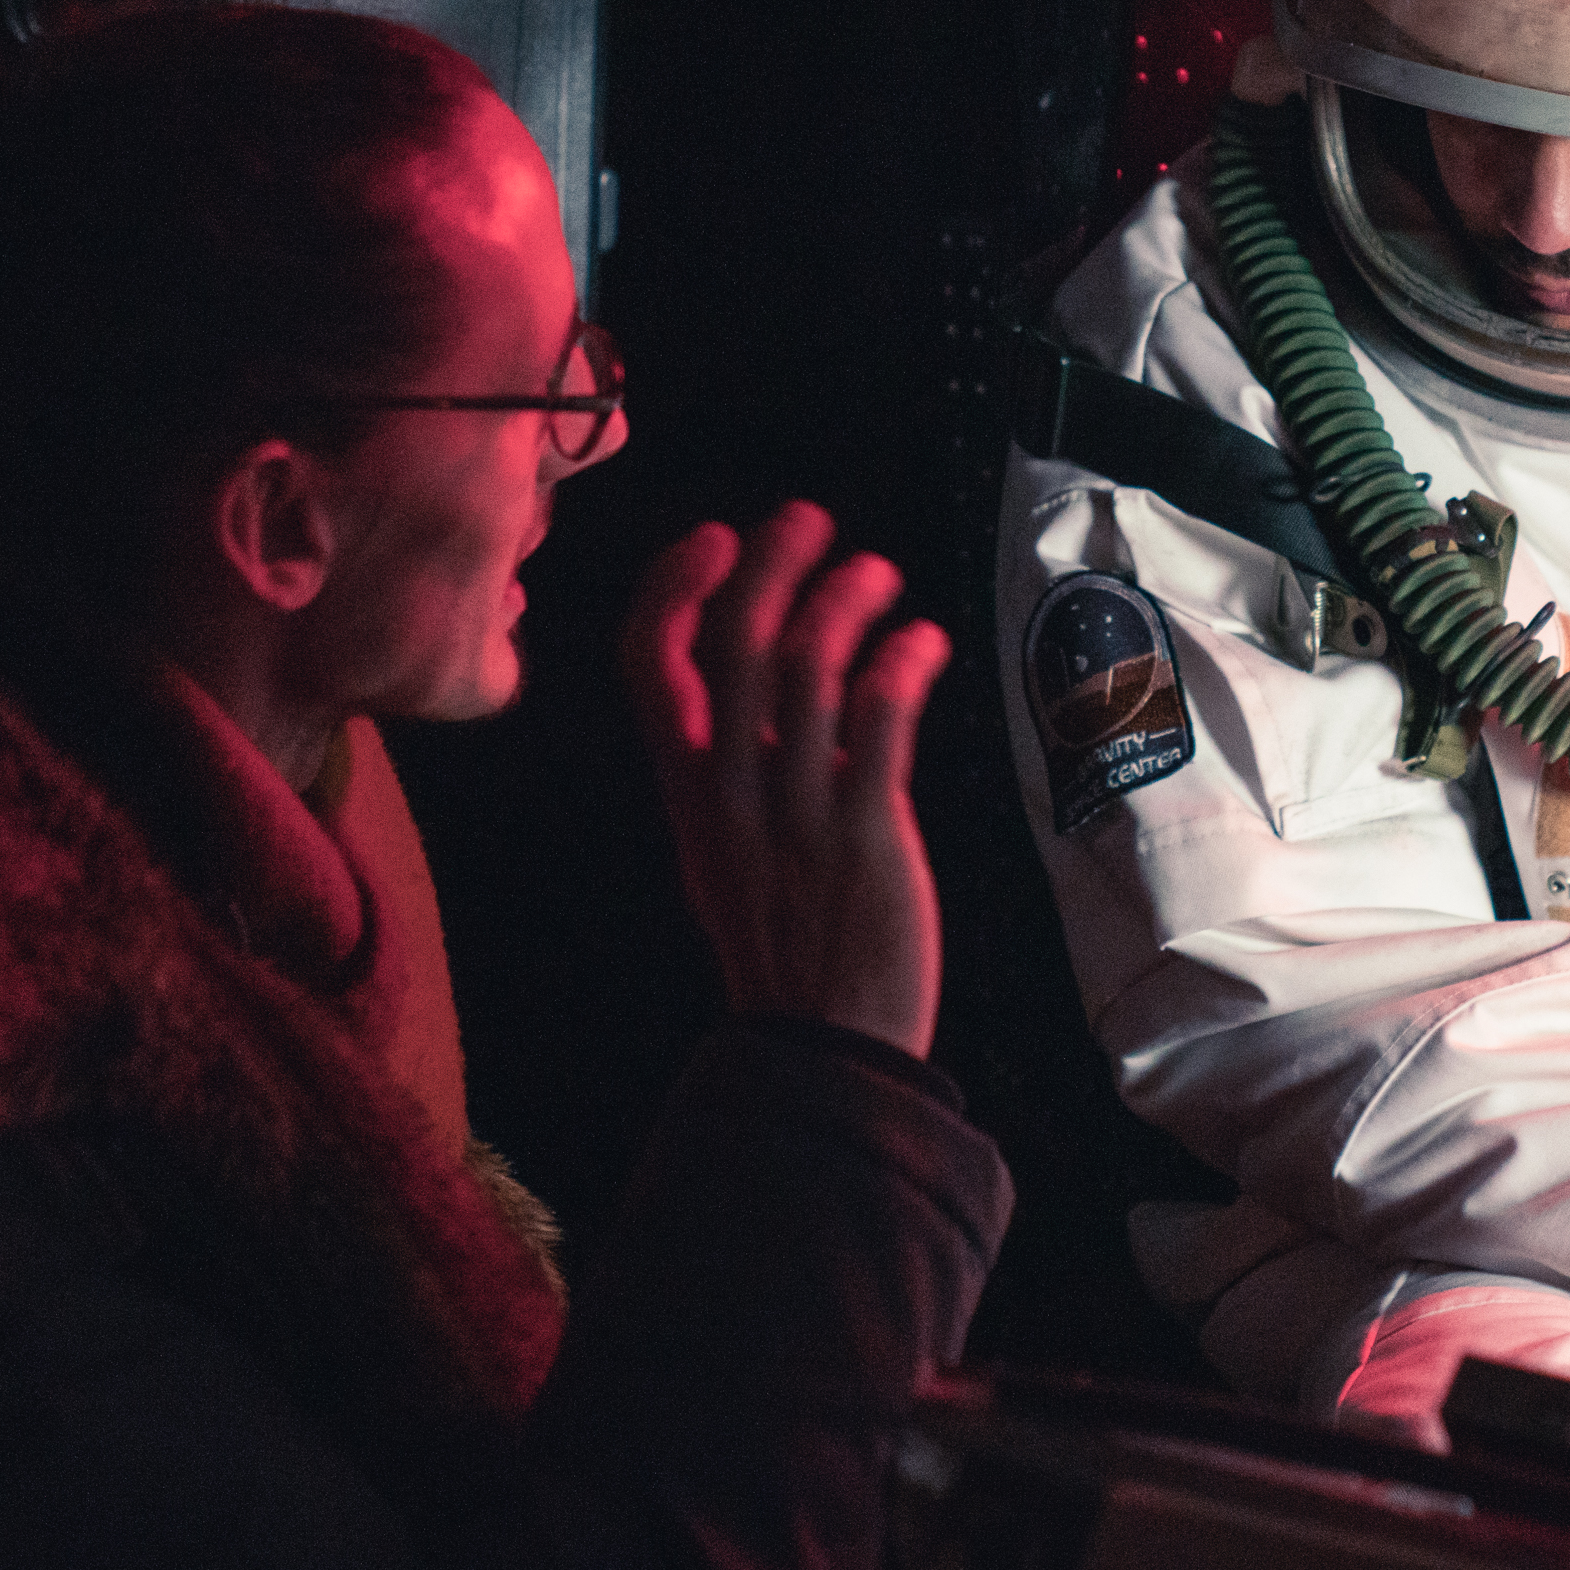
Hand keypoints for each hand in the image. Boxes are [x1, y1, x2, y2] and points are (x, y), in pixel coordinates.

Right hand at [624, 502, 951, 1058]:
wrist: (824, 1048)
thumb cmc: (787, 952)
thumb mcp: (724, 854)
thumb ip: (729, 775)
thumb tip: (760, 694)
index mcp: (688, 792)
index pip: (646, 665)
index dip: (672, 588)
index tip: (715, 540)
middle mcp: (731, 790)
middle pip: (734, 642)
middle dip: (771, 564)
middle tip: (811, 521)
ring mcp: (796, 810)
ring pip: (807, 668)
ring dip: (847, 600)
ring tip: (879, 573)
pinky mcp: (864, 832)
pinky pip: (878, 721)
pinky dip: (901, 663)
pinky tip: (923, 642)